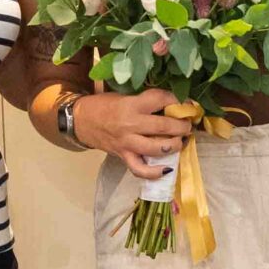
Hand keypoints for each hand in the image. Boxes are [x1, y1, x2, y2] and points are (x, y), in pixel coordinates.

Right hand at [70, 87, 192, 179]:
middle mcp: (130, 124)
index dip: (177, 101)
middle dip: (182, 125)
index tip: (185, 104)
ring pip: (158, 148)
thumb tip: (174, 105)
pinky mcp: (123, 156)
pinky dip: (155, 172)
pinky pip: (140, 169)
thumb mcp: (125, 96)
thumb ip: (147, 101)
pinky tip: (167, 167)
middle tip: (187, 125)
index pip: (161, 99)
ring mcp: (127, 143)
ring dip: (175, 145)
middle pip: (164, 126)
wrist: (81, 120)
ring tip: (180, 141)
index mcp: (132, 105)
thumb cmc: (105, 105)